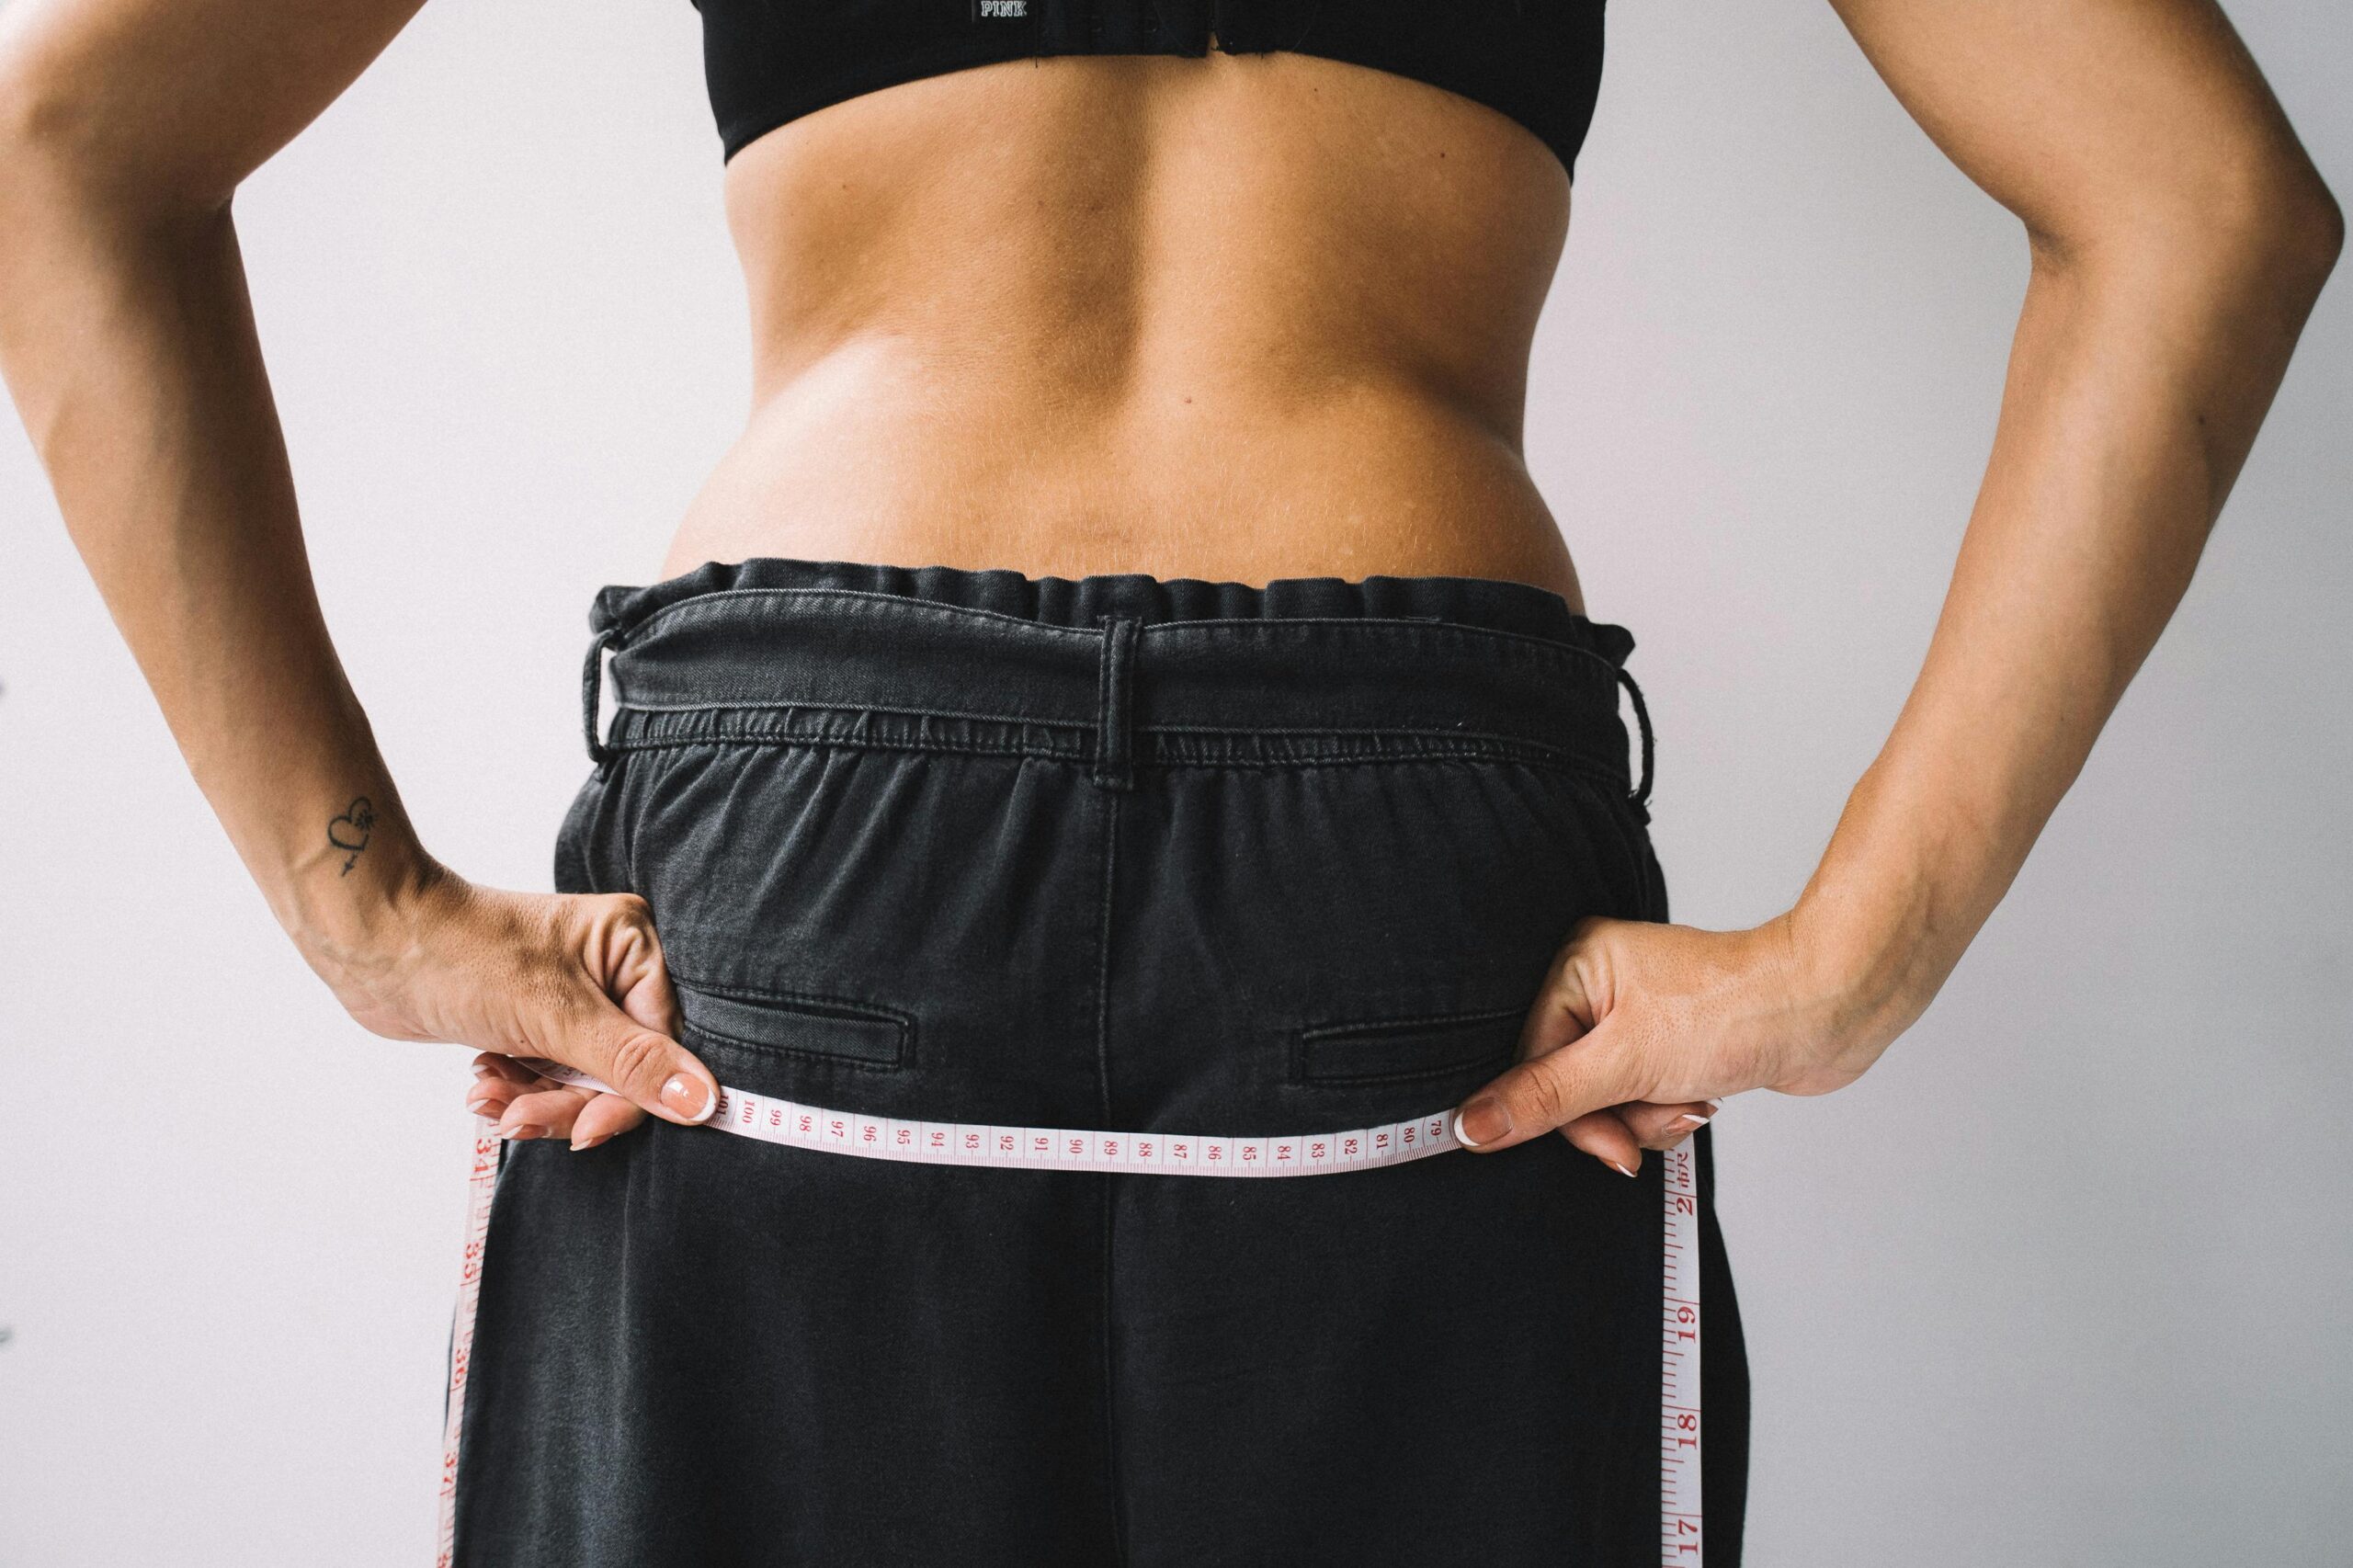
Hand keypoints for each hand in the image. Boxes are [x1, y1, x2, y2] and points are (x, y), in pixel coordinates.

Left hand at [299, 865, 716, 1150]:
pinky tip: (483, 1085)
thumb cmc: (462, 954)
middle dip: (566, 1101)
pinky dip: (516, 1090)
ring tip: (489, 1099)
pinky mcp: (534, 1020)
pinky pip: (545, 1075)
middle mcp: (609, 970)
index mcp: (632, 947)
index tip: (588, 1131)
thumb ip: (632, 1065)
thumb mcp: (556, 1017)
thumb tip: (704, 1101)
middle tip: (522, 1119)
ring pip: (580, 1080)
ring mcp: (570, 996)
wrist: (372, 942)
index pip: (661, 1044)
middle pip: (621, 1069)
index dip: (628, 1096)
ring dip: (534, 1100)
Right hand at [1454, 910, 1893, 1174]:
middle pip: (1564, 1084)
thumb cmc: (1737, 1008)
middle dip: (1614, 1116)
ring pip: (1605, 1098)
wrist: (1828, 1010)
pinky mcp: (1667, 1042)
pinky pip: (1638, 1097)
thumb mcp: (1625, 1063)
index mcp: (1573, 965)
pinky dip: (1666, 1110)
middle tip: (1651, 1117)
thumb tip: (1468, 1125)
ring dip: (1646, 1117)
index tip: (1602, 1141)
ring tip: (1689, 1100)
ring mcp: (1635, 1014)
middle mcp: (1598, 984)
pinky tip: (1699, 1098)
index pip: (1528, 1060)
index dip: (1561, 1110)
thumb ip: (1543, 1098)